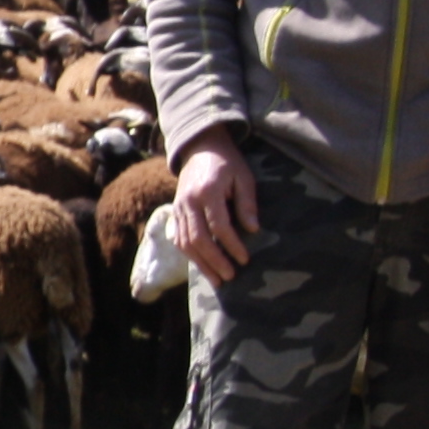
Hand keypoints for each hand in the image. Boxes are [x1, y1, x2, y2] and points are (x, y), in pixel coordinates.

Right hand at [170, 132, 259, 286]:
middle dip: (214, 261)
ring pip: (185, 243)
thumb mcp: (243, 177)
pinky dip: (191, 256)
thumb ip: (247, 203)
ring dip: (201, 264)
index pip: (219, 225)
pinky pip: (179, 239)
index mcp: (207, 191)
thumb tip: (253, 230)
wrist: (199, 148)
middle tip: (230, 276)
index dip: (232, 245)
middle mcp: (188, 201)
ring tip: (217, 280)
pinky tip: (203, 267)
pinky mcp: (175, 213)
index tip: (245, 259)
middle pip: (198, 238)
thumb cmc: (227, 163)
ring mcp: (178, 208)